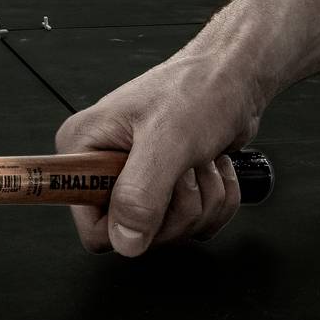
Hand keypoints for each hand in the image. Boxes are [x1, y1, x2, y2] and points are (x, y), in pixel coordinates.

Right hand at [52, 42, 266, 256]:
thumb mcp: (166, 140)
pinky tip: (212, 168)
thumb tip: (125, 241)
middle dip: (176, 208)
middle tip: (183, 168)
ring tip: (200, 160)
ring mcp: (137, 180)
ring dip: (201, 201)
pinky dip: (215, 200)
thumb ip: (141, 194)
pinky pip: (193, 224)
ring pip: (168, 231)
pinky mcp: (166, 189)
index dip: (128, 222)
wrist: (235, 78)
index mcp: (84, 149)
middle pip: (135, 234)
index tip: (153, 195)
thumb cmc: (198, 89)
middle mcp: (104, 167)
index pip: (90, 226)